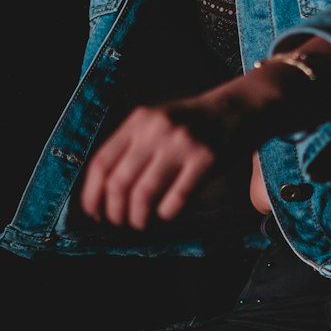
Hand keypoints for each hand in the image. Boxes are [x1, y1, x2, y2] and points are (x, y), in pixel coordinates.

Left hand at [79, 70, 292, 230]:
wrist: (239, 108)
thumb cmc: (194, 122)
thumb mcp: (157, 122)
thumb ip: (133, 148)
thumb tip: (106, 190)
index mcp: (138, 121)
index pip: (101, 163)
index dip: (92, 193)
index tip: (94, 211)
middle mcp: (156, 130)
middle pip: (119, 183)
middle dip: (115, 211)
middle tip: (120, 221)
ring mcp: (182, 144)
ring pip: (144, 194)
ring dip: (138, 218)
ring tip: (141, 222)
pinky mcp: (206, 160)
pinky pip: (176, 199)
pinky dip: (166, 213)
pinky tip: (166, 213)